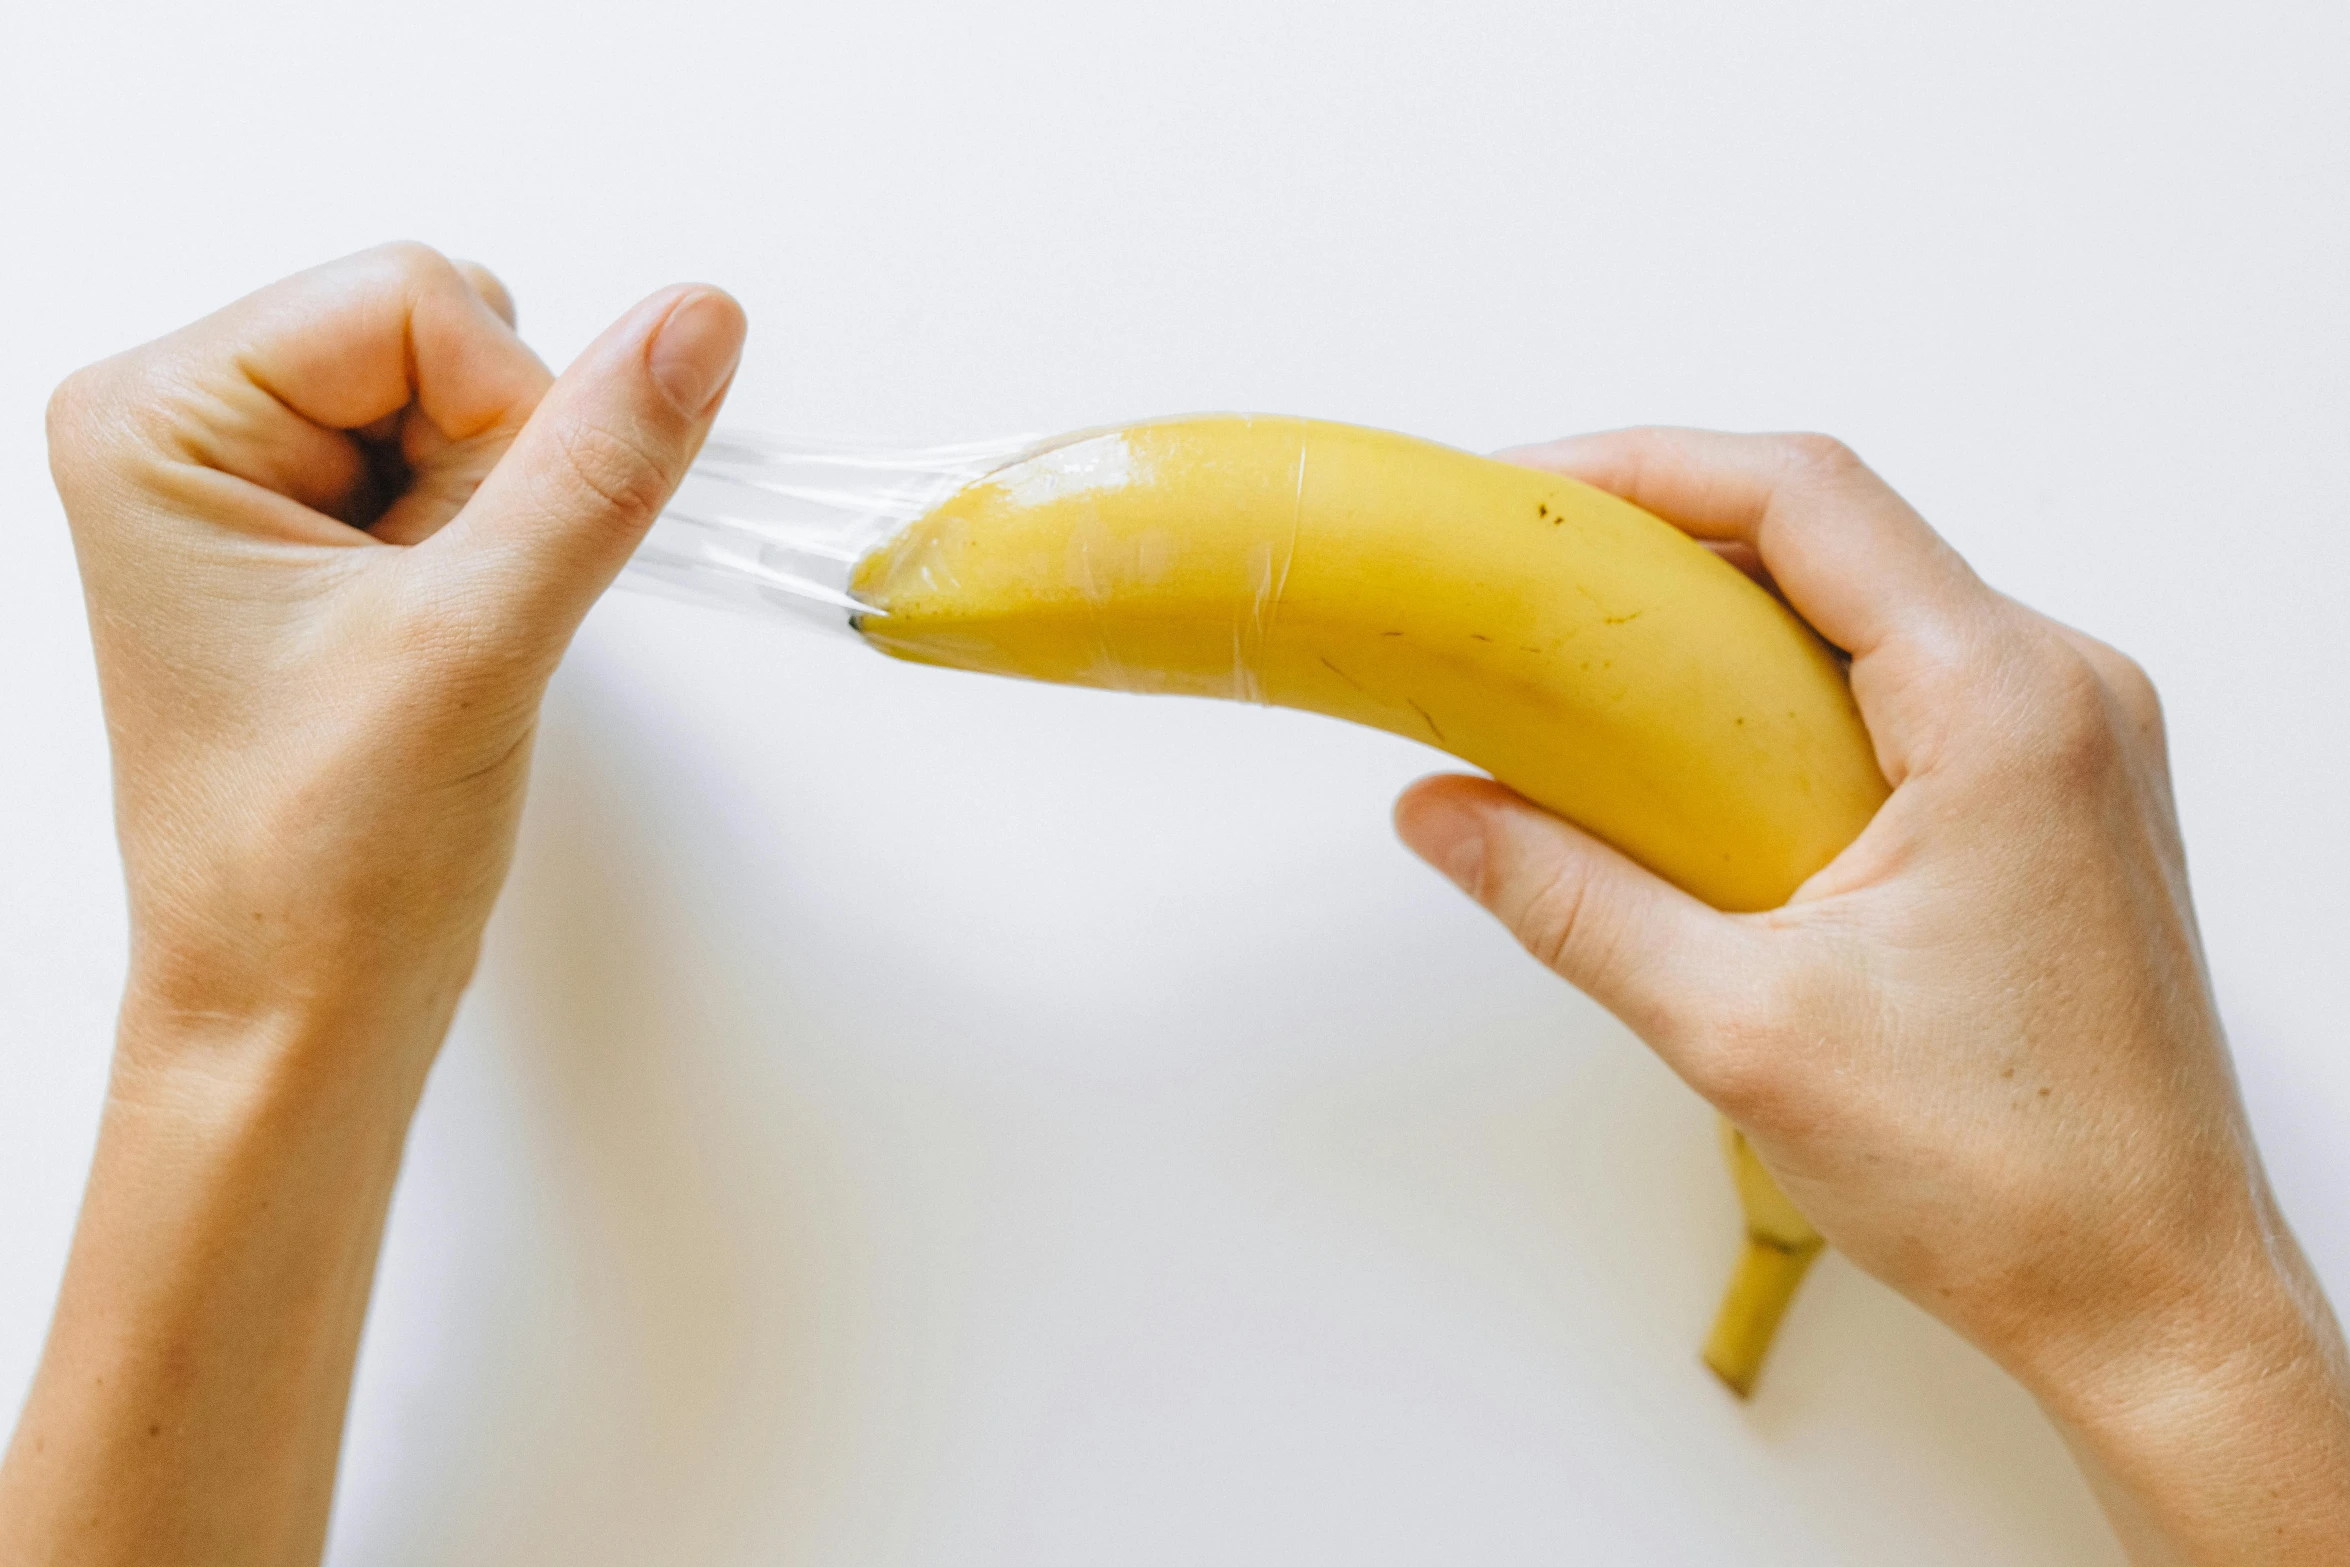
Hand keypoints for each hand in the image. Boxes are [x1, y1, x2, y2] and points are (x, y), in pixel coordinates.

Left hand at [1, 245, 743, 1565]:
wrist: (298, 1019)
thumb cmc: (315, 868)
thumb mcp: (474, 643)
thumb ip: (595, 467)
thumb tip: (696, 321)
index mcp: (156, 420)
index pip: (410, 297)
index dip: (504, 417)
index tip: (482, 566)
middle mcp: (188, 432)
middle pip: (438, 334)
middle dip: (498, 472)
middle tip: (447, 616)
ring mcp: (256, 486)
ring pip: (469, 402)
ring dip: (506, 515)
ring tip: (442, 640)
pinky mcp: (323, 540)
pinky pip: (471, 471)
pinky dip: (504, 549)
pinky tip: (454, 642)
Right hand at [1395, 429, 2349, 1562]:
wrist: (2152, 1294)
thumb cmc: (2009, 1176)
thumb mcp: (1740, 1028)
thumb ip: (1567, 901)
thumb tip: (1438, 814)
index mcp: (2009, 707)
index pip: (1810, 499)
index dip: (1646, 466)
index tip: (1523, 492)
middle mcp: (2061, 692)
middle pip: (1838, 531)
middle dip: (1666, 530)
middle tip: (1524, 575)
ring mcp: (2069, 741)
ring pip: (1869, 604)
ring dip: (1723, 612)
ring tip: (1582, 657)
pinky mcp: (2052, 797)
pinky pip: (1902, 681)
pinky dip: (1782, 684)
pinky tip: (1689, 748)